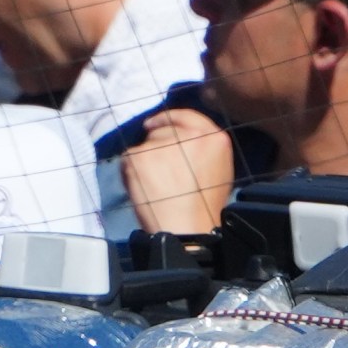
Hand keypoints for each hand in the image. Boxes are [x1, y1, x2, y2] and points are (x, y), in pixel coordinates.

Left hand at [122, 108, 234, 234]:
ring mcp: (163, 143)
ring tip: (155, 185)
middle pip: (164, 130)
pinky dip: (131, 172)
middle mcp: (190, 134)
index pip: (188, 116)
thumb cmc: (203, 210)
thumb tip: (179, 140)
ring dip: (146, 160)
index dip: (170, 119)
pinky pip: (129, 158)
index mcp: (215, 138)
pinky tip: (143, 189)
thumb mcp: (217, 171)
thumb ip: (202, 149)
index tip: (155, 125)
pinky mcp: (140, 155)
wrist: (185, 231)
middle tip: (158, 168)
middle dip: (158, 145)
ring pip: (146, 144)